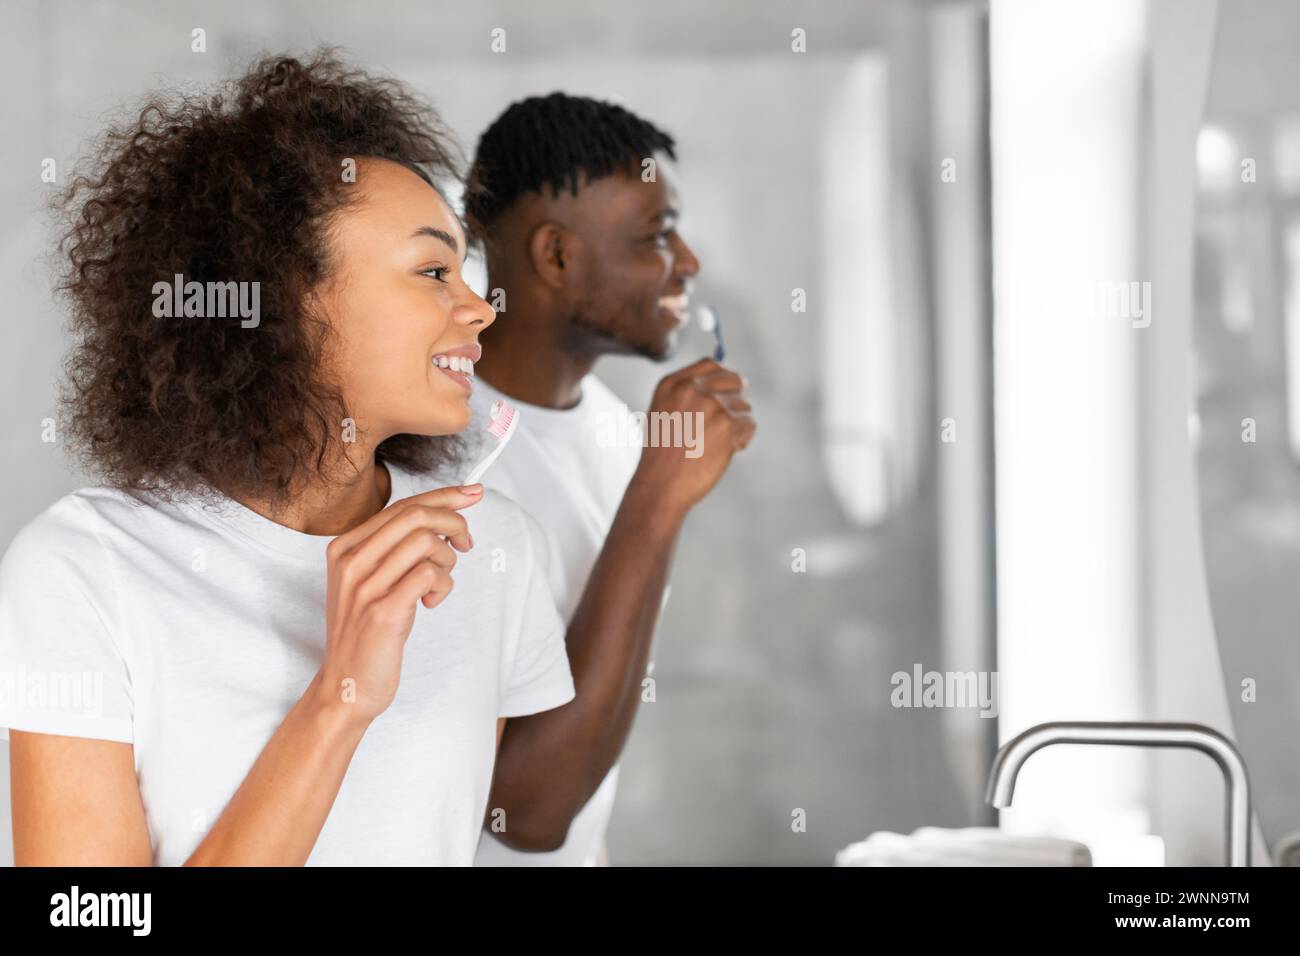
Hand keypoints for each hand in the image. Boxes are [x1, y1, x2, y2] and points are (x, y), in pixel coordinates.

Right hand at [314, 484, 481, 723]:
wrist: (346, 686)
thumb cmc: (367, 631)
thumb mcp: (373, 581)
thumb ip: (397, 548)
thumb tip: (446, 514)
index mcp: (345, 548)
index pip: (402, 506)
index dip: (444, 496)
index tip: (474, 493)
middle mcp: (350, 561)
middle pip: (416, 515)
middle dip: (455, 522)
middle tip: (467, 543)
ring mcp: (364, 586)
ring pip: (425, 541)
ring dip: (447, 559)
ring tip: (439, 583)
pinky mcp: (383, 612)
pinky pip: (429, 575)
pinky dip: (443, 584)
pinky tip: (432, 601)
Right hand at [630, 358, 756, 517]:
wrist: (661, 485)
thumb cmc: (662, 456)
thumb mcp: (664, 414)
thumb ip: (688, 394)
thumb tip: (728, 383)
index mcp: (673, 384)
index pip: (710, 364)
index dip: (725, 376)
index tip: (731, 388)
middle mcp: (692, 388)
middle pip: (733, 380)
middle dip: (735, 400)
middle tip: (728, 422)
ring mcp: (712, 404)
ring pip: (743, 405)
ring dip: (737, 425)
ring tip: (715, 446)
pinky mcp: (728, 424)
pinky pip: (749, 425)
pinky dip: (742, 440)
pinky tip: (722, 453)